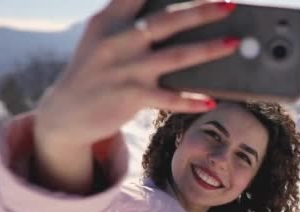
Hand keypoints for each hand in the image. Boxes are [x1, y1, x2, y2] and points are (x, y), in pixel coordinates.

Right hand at [34, 0, 237, 147]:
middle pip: (166, 21)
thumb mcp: (103, 36)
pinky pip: (170, 98)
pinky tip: (211, 100)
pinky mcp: (132, 97)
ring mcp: (126, 70)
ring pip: (175, 57)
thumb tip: (178, 14)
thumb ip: (131, 20)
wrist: (66, 112)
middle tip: (229, 4)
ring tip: (233, 42)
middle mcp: (117, 41)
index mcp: (110, 20)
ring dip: (208, 49)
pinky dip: (191, 100)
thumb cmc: (96, 69)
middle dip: (201, 10)